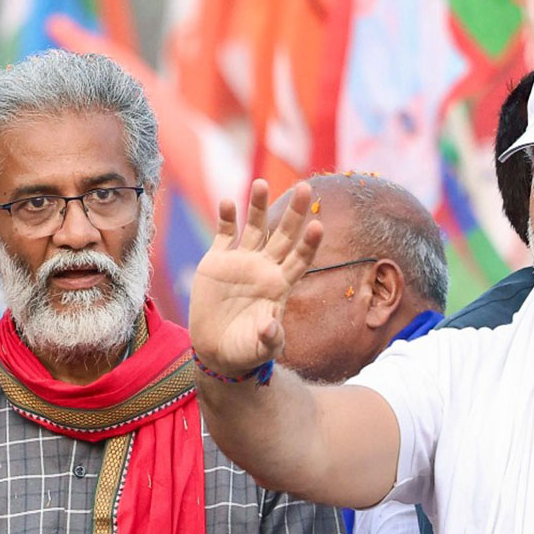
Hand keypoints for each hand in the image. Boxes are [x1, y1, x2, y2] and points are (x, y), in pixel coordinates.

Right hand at [187, 179, 321, 377]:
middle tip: (306, 187)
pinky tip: (228, 202)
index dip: (309, 243)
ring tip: (261, 183)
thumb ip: (269, 338)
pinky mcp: (217, 260)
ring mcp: (242, 261)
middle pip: (284, 234)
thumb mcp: (260, 349)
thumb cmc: (246, 350)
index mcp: (280, 285)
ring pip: (255, 226)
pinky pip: (225, 234)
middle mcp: (265, 268)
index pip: (300, 259)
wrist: (217, 349)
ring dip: (258, 205)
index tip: (317, 225)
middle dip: (295, 212)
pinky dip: (226, 218)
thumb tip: (271, 327)